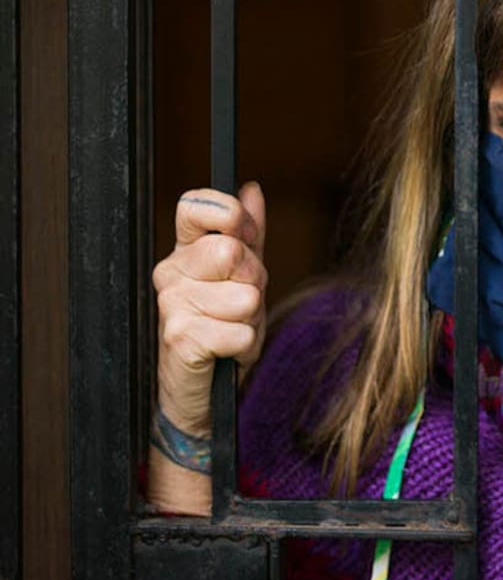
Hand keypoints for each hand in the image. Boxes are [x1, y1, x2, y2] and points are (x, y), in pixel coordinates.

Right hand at [152, 182, 267, 435]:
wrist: (200, 390)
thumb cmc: (222, 328)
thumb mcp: (241, 277)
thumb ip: (248, 233)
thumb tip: (251, 189)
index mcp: (185, 251)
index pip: (197, 206)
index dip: (230, 216)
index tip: (244, 238)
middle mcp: (171, 273)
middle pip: (233, 252)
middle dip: (254, 282)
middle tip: (241, 305)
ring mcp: (172, 305)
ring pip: (245, 296)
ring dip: (252, 320)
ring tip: (233, 330)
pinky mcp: (181, 338)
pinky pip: (242, 332)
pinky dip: (246, 347)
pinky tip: (227, 352)